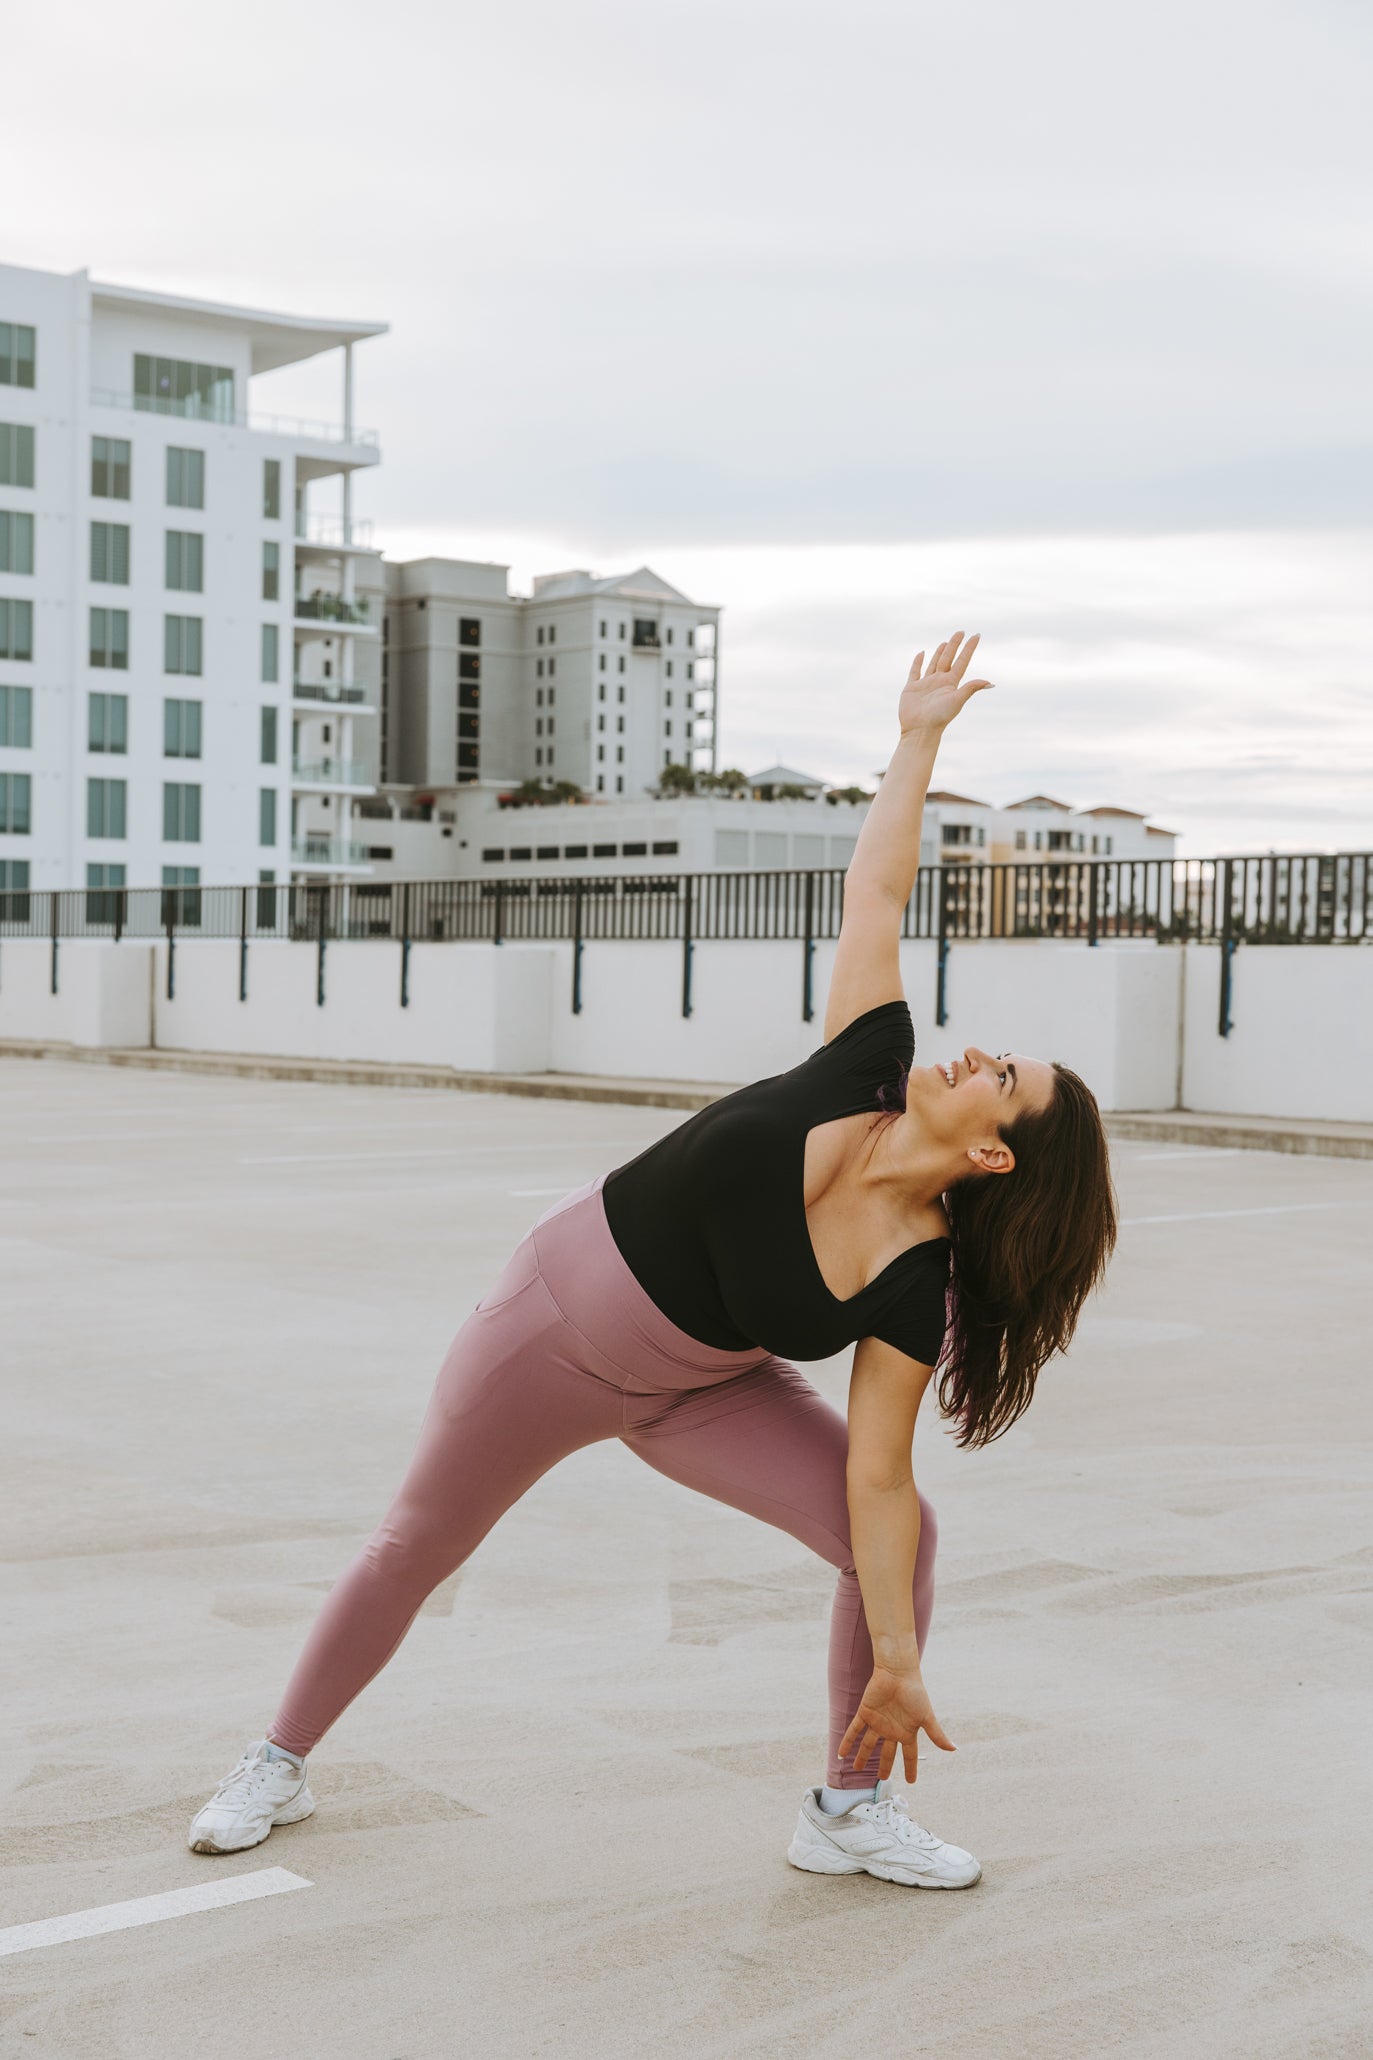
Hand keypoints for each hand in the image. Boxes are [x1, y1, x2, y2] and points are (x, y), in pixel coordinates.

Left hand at [838, 1665, 955, 1783]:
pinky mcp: (865, 1713)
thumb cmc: (915, 1692)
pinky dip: (847, 1742)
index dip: (911, 1768)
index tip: (911, 1781)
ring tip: (856, 1768)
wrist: (898, 1673)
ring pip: (868, 1744)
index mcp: (907, 1731)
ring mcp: (877, 1722)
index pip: (909, 1755)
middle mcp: (891, 1729)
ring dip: (862, 1756)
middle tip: (882, 1778)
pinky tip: (841, 1754)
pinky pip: (854, 1730)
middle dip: (884, 1766)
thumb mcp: (927, 1716)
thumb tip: (954, 1749)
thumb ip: (937, 1735)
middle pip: (887, 1753)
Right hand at [898, 632, 992, 736]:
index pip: (962, 661)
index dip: (969, 648)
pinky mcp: (912, 688)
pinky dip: (918, 662)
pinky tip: (922, 653)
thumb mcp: (957, 700)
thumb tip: (990, 682)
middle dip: (955, 645)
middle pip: (949, 658)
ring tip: (945, 642)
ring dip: (940, 652)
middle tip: (961, 631)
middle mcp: (940, 681)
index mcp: (951, 683)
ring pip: (934, 663)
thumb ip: (971, 688)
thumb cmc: (940, 717)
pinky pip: (915, 672)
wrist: (920, 730)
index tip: (976, 635)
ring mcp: (926, 684)